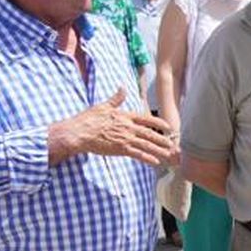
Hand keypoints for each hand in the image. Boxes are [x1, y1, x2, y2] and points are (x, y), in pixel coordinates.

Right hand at [47, 88, 175, 166]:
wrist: (78, 133)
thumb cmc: (88, 120)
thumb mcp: (103, 106)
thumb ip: (116, 99)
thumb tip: (122, 88)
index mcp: (125, 116)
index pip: (147, 119)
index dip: (159, 123)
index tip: (168, 127)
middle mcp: (128, 127)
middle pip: (150, 133)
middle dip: (163, 139)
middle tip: (173, 143)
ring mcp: (125, 139)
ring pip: (147, 145)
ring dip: (159, 150)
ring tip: (169, 154)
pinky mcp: (120, 149)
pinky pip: (138, 154)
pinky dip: (148, 158)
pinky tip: (156, 162)